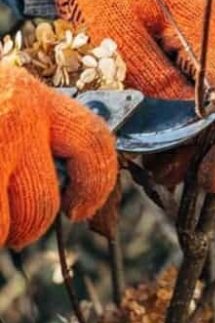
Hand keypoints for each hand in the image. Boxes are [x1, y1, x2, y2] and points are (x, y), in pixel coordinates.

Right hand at [0, 63, 117, 247]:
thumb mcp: (2, 93)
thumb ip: (34, 125)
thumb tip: (60, 172)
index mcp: (34, 98)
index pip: (95, 144)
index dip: (97, 185)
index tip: (81, 209)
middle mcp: (16, 120)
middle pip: (43, 205)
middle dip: (27, 227)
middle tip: (11, 229)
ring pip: (4, 227)